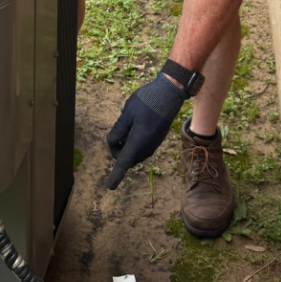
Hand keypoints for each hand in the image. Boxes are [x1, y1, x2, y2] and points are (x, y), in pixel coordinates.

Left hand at [105, 73, 186, 188]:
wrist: (169, 94)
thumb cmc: (146, 102)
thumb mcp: (126, 114)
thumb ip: (117, 131)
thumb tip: (113, 143)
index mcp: (138, 143)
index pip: (123, 163)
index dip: (116, 175)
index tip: (110, 187)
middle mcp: (147, 148)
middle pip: (126, 157)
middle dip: (117, 150)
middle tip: (117, 131)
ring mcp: (153, 144)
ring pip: (134, 152)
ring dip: (126, 144)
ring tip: (130, 123)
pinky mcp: (156, 139)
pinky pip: (141, 146)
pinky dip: (134, 140)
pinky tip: (137, 123)